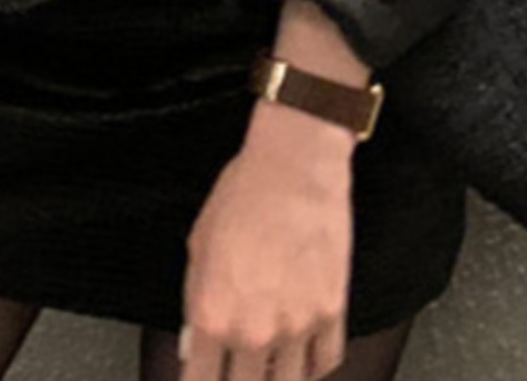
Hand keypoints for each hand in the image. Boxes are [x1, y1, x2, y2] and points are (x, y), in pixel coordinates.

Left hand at [180, 102, 354, 380]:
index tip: (205, 375)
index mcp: (211, 315)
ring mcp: (296, 328)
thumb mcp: (198, 245)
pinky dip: (313, 365)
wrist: (293, 167)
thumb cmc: (244, 194)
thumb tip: (195, 335)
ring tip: (269, 364)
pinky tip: (303, 356)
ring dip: (276, 376)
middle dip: (238, 379)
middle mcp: (253, 331)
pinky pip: (325, 363)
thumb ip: (196, 299)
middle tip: (238, 367)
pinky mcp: (331, 314)